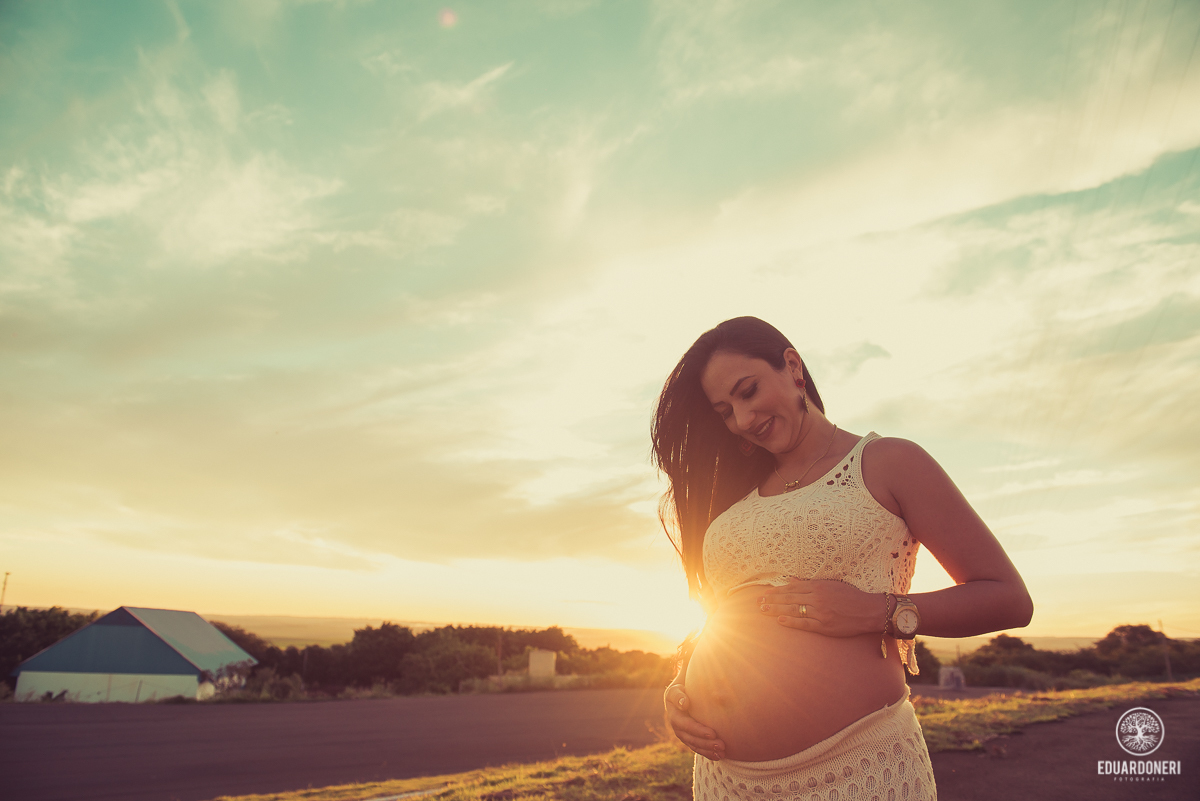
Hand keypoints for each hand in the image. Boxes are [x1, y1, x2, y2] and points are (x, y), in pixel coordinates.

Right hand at [664, 683, 724, 760]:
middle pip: (690, 737)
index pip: (684, 723)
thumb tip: (685, 704)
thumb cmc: (684, 684)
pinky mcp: (688, 737)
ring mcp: (682, 732)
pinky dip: (707, 753)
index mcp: (673, 711)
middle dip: (705, 743)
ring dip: (707, 750)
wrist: (684, 690)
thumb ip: (679, 694)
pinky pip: (697, 747)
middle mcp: (676, 724)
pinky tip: (719, 756)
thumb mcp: (678, 686)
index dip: (697, 730)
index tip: (712, 733)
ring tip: (722, 752)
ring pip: (694, 745)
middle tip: (721, 744)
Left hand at [757, 578, 884, 637]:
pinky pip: (804, 623)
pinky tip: (780, 620)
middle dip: (772, 600)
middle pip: (789, 598)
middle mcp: (817, 598)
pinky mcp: (825, 625)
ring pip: (794, 610)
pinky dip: (791, 622)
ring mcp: (821, 612)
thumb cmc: (851, 597)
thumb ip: (810, 583)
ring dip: (776, 610)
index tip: (765, 593)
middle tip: (758, 602)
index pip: (792, 588)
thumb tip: (792, 580)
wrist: (869, 610)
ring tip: (763, 610)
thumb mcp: (830, 585)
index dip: (777, 591)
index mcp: (818, 586)